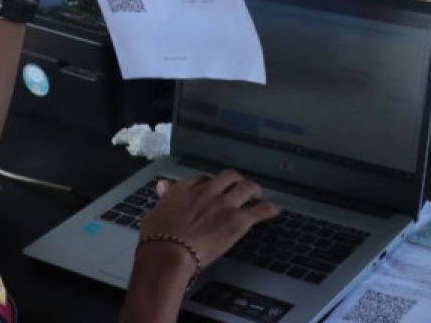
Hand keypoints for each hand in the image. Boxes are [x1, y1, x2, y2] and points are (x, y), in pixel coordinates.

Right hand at [140, 170, 279, 267]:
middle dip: (236, 181)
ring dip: (254, 190)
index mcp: (187, 189)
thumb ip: (165, 197)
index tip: (214, 189)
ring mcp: (224, 205)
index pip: (203, 178)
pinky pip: (259, 210)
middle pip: (229, 177)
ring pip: (247, 187)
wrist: (168, 254)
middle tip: (239, 189)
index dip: (211, 183)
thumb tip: (163, 185)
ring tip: (257, 196)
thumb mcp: (155, 212)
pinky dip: (269, 209)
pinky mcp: (237, 221)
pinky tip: (275, 210)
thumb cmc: (157, 239)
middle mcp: (208, 192)